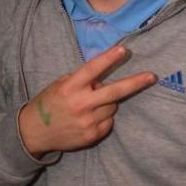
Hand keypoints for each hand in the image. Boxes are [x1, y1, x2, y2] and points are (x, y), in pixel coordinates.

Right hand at [18, 46, 155, 157]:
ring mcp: (88, 121)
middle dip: (135, 83)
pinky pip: (108, 121)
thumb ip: (81, 81)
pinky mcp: (92, 135)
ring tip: (90, 106)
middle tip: (152, 77)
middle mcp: (81, 104)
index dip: (108, 59)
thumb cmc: (48, 104)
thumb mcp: (59, 86)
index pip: (93, 70)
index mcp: (70, 87)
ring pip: (113, 106)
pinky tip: (88, 118)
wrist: (34, 132)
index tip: (123, 50)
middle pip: (114, 92)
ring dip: (107, 103)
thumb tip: (102, 80)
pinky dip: (103, 117)